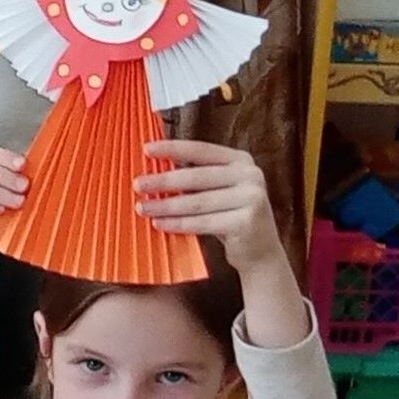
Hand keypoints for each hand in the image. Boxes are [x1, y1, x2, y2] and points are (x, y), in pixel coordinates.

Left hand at [134, 140, 282, 267]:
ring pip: (197, 202)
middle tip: (137, 185)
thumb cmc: (228, 216)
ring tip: (142, 208)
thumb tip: (151, 172)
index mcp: (241, 161)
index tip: (146, 148)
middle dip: (163, 181)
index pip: (202, 150)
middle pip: (196, 177)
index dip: (173, 148)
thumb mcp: (217, 191)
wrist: (260, 250)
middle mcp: (250, 175)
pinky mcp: (247, 222)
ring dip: (165, 205)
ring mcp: (252, 198)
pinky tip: (159, 224)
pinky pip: (203, 223)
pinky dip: (178, 224)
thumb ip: (194, 179)